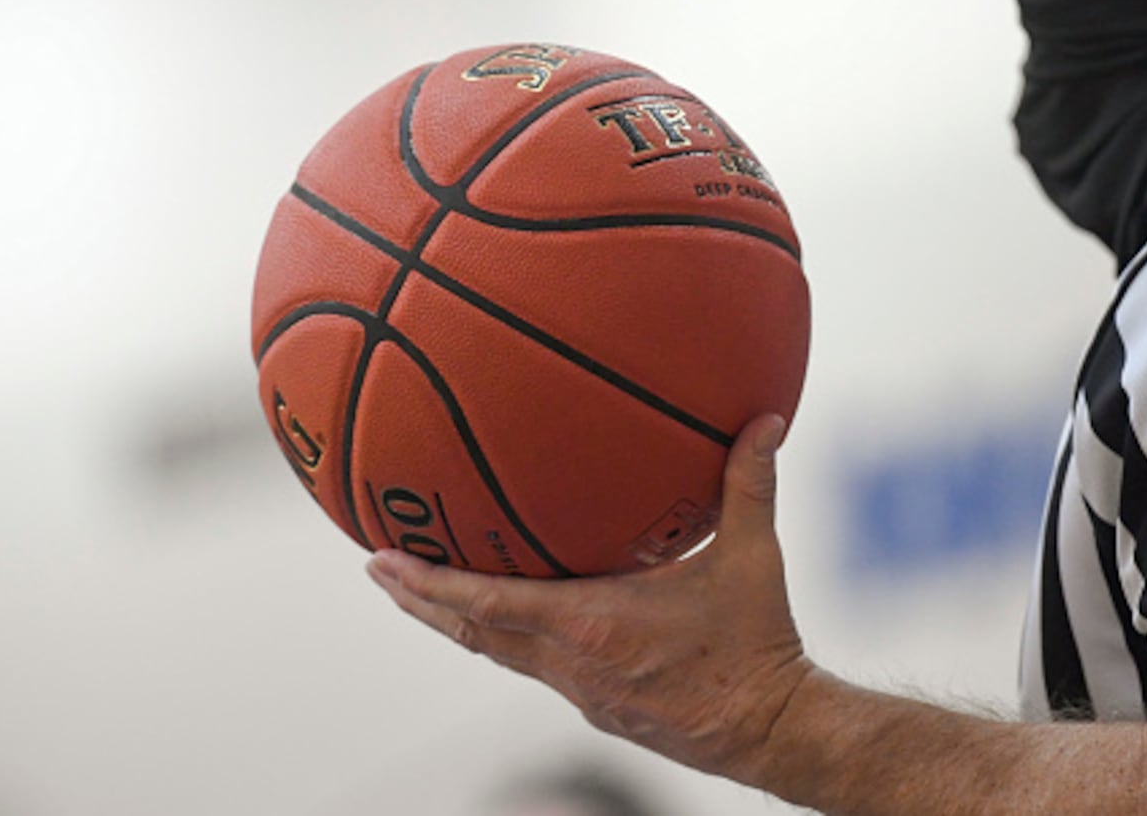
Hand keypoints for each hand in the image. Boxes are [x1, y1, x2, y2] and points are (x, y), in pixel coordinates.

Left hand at [365, 414, 815, 783]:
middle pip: (471, 633)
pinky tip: (504, 618)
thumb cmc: (758, 644)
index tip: (383, 559)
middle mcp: (571, 662)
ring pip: (497, 652)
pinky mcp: (596, 706)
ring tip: (417, 591)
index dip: (429, 584)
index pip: (487, 604)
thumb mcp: (754, 558)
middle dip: (420, 600)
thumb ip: (751, 484)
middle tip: (378, 568)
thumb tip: (767, 418)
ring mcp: (579, 690)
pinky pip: (532, 665)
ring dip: (451, 621)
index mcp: (593, 623)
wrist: (769, 729)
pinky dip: (500, 637)